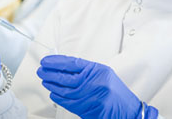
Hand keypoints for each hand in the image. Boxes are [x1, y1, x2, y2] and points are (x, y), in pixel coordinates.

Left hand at [37, 55, 158, 118]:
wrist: (129, 111)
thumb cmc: (117, 94)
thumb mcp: (104, 75)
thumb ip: (86, 71)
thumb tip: (65, 67)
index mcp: (98, 70)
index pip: (72, 63)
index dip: (57, 61)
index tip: (47, 61)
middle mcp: (94, 82)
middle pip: (66, 77)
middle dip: (51, 73)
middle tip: (42, 71)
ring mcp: (91, 96)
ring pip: (65, 90)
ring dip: (52, 85)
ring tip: (45, 81)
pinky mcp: (88, 109)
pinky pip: (68, 103)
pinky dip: (58, 98)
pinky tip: (53, 94)